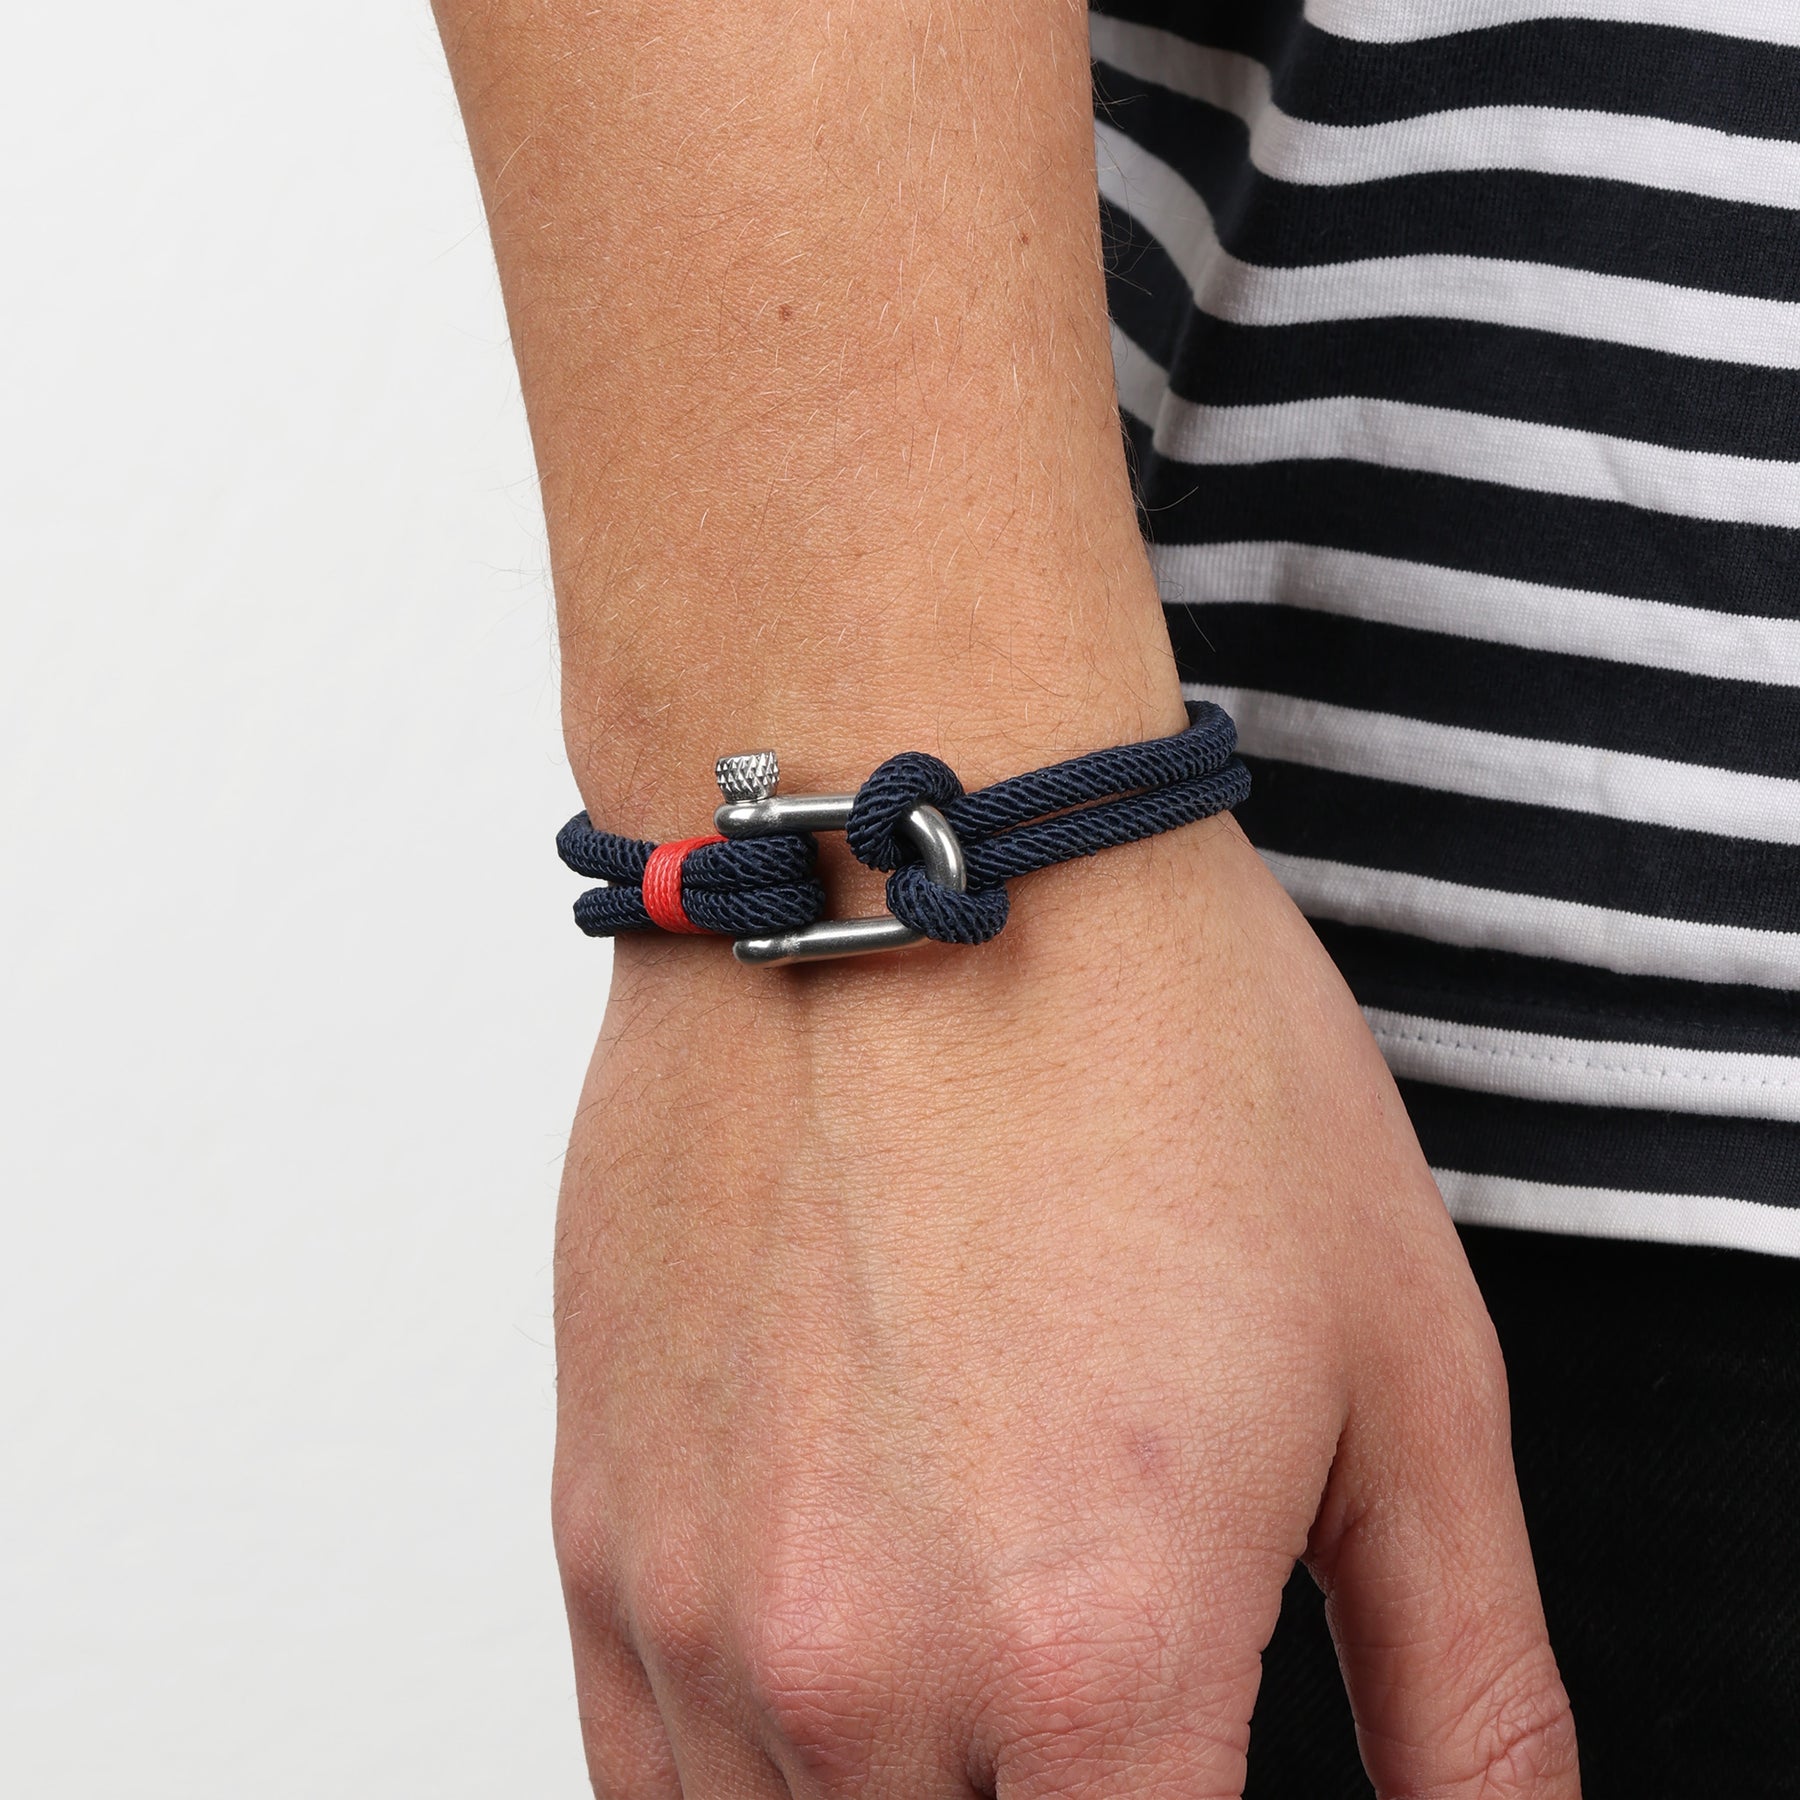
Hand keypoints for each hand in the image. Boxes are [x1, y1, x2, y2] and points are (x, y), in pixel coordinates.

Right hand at [550, 820, 1578, 1797]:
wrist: (917, 863)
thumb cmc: (1160, 1060)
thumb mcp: (1408, 1372)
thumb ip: (1468, 1686)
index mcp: (1096, 1664)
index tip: (1192, 1770)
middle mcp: (864, 1674)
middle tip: (1096, 1711)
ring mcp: (699, 1605)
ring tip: (985, 1677)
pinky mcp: (598, 1520)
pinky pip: (647, 1785)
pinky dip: (751, 1794)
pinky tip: (838, 1689)